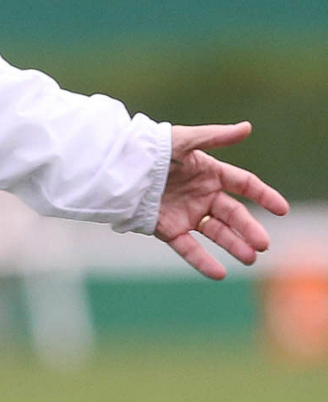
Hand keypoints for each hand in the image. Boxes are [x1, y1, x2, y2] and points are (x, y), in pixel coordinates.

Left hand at [154, 122, 287, 279]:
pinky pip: (189, 248)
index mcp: (209, 173)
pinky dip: (203, 261)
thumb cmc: (152, 148)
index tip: (282, 209)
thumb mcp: (184, 140)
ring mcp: (187, 214)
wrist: (119, 166)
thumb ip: (215, 137)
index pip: (244, 185)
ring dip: (234, 246)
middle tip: (262, 243)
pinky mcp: (169, 229)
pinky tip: (219, 273)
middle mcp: (202, 195)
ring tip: (249, 258)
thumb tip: (248, 127)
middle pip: (233, 214)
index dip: (264, 195)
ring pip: (217, 233)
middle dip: (249, 229)